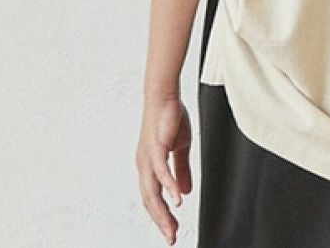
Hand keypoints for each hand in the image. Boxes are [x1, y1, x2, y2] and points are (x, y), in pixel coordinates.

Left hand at [135, 95, 193, 244]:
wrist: (165, 95)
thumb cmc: (170, 118)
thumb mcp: (180, 148)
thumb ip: (182, 170)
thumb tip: (184, 192)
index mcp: (150, 166)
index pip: (154, 198)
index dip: (162, 215)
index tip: (172, 231)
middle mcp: (145, 165)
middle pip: (150, 201)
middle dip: (161, 221)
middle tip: (171, 238)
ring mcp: (148, 158)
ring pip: (153, 192)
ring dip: (163, 212)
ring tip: (172, 227)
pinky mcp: (155, 148)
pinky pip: (161, 172)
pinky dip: (169, 187)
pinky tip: (178, 198)